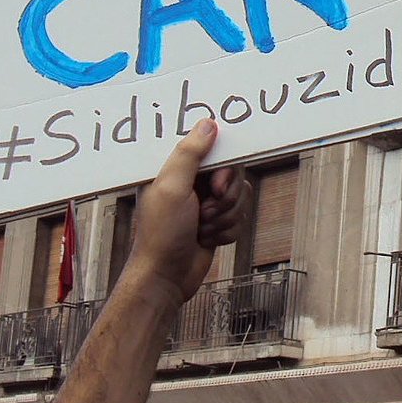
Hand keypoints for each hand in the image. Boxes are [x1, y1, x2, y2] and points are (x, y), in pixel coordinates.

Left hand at [125, 119, 249, 307]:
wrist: (166, 278)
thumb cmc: (161, 234)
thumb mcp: (171, 188)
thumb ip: (189, 154)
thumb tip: (208, 124)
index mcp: (176, 169)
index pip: (213, 150)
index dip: (222, 170)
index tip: (215, 187)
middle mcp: (191, 182)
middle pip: (232, 174)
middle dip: (224, 199)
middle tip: (205, 212)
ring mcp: (205, 203)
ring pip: (239, 197)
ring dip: (225, 218)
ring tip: (202, 229)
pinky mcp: (216, 223)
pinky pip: (240, 218)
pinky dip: (227, 232)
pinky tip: (207, 240)